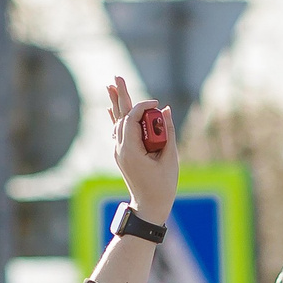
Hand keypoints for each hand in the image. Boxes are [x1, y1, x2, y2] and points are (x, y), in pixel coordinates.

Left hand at [106, 78, 177, 223]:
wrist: (149, 206)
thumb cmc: (163, 185)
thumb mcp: (170, 159)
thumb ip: (167, 132)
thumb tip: (165, 110)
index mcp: (131, 150)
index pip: (132, 118)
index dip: (143, 107)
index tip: (157, 104)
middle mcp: (120, 149)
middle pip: (121, 116)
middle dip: (120, 95)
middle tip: (117, 76)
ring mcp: (119, 151)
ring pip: (118, 122)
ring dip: (117, 104)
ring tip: (111, 85)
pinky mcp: (122, 154)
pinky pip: (118, 132)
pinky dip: (117, 118)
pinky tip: (112, 108)